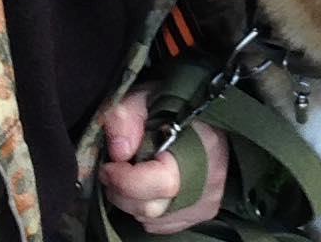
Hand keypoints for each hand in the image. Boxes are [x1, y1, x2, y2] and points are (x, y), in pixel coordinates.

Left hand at [100, 87, 228, 233]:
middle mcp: (211, 180)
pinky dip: (146, 208)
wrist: (208, 111)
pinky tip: (145, 186)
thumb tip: (119, 152)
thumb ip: (127, 116)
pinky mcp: (203, 212)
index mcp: (204, 145)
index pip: (163, 183)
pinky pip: (162, 224)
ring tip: (128, 175)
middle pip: (153, 208)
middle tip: (112, 170)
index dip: (127, 180)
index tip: (110, 166)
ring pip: (154, 220)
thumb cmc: (177, 103)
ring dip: (132, 201)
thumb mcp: (147, 96)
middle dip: (122, 191)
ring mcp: (208, 200)